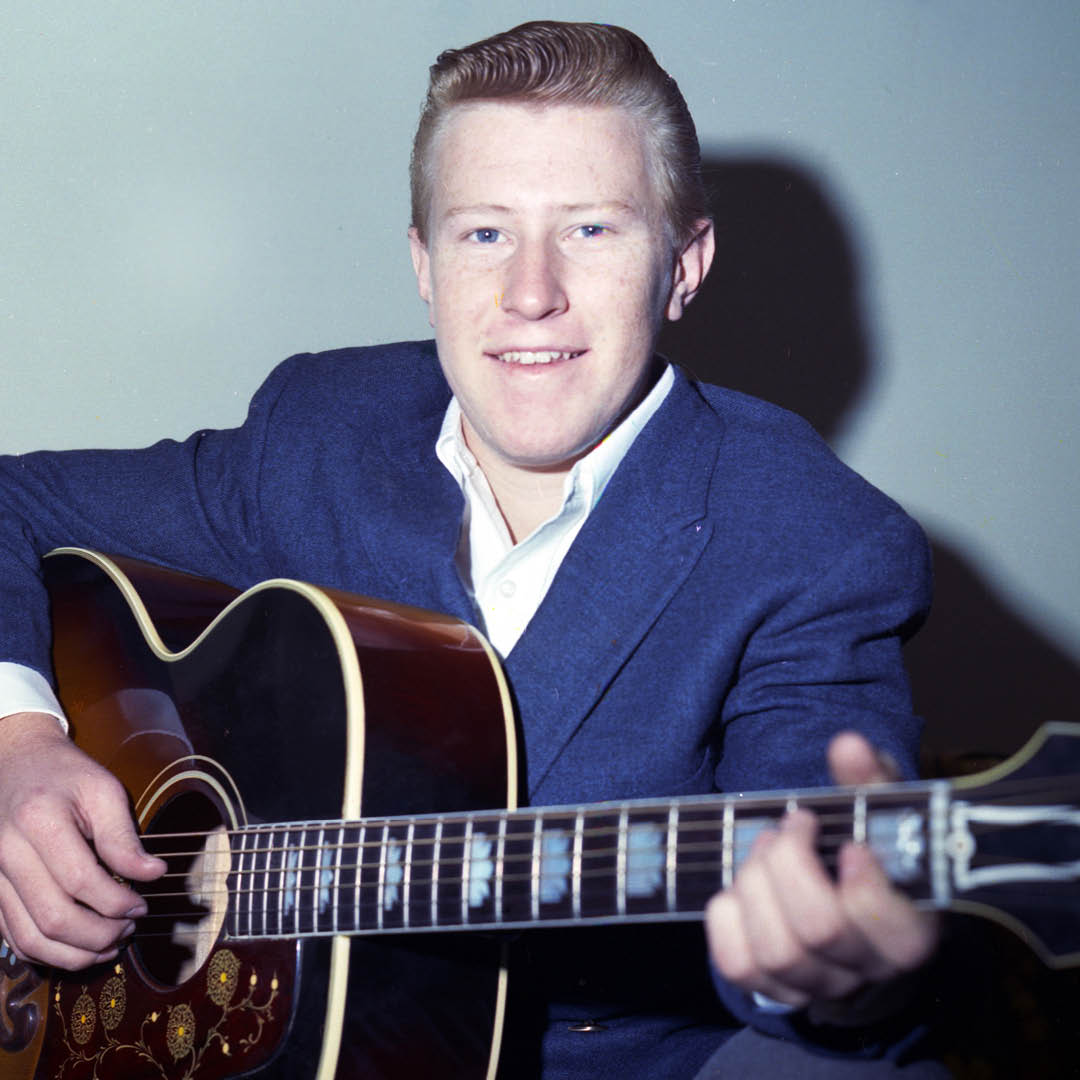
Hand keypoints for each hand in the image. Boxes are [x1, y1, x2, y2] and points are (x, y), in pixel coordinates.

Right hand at [0, 712, 165, 968]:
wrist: (16, 762)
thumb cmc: (65, 774)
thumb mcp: (102, 789)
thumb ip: (123, 836)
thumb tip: (154, 874)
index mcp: (38, 821)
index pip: (80, 880)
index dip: (116, 902)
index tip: (143, 904)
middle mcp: (6, 853)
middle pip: (53, 917)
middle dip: (99, 934)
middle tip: (129, 928)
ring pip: (30, 937)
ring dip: (74, 954)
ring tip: (110, 945)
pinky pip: (12, 937)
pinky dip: (46, 953)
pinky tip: (78, 948)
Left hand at [704, 733, 938, 1018]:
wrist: (844, 896)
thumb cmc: (867, 844)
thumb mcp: (879, 807)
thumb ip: (868, 777)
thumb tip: (848, 744)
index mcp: (909, 929)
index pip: (890, 928)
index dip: (863, 885)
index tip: (846, 844)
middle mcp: (865, 967)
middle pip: (819, 930)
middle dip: (791, 865)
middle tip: (789, 827)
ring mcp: (816, 983)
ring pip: (777, 951)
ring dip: (756, 884)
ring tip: (763, 847)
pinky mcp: (770, 987)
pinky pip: (737, 966)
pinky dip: (727, 917)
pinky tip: (738, 886)